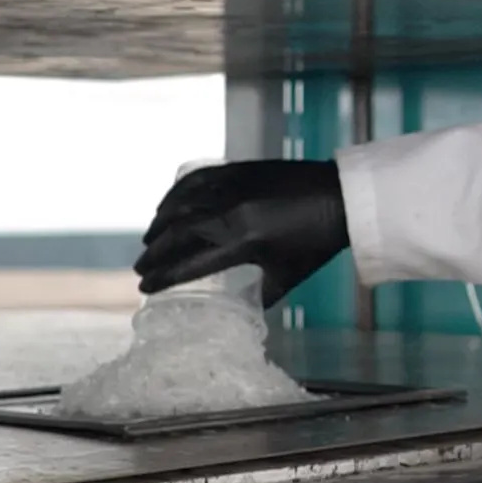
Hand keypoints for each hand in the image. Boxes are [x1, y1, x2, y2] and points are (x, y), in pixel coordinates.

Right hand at [133, 160, 349, 307]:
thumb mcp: (289, 276)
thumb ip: (263, 295)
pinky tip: (165, 207)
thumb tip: (242, 312)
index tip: (145, 288)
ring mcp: (231, 187)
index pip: (191, 264)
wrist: (340, 197)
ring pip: (180, 206)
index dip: (164, 278)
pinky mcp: (236, 170)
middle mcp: (230, 212)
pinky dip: (174, 195)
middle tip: (140, 268)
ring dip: (159, 225)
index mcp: (243, 242)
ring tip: (149, 242)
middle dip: (154, 254)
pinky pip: (194, 181)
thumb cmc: (318, 241)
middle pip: (177, 235)